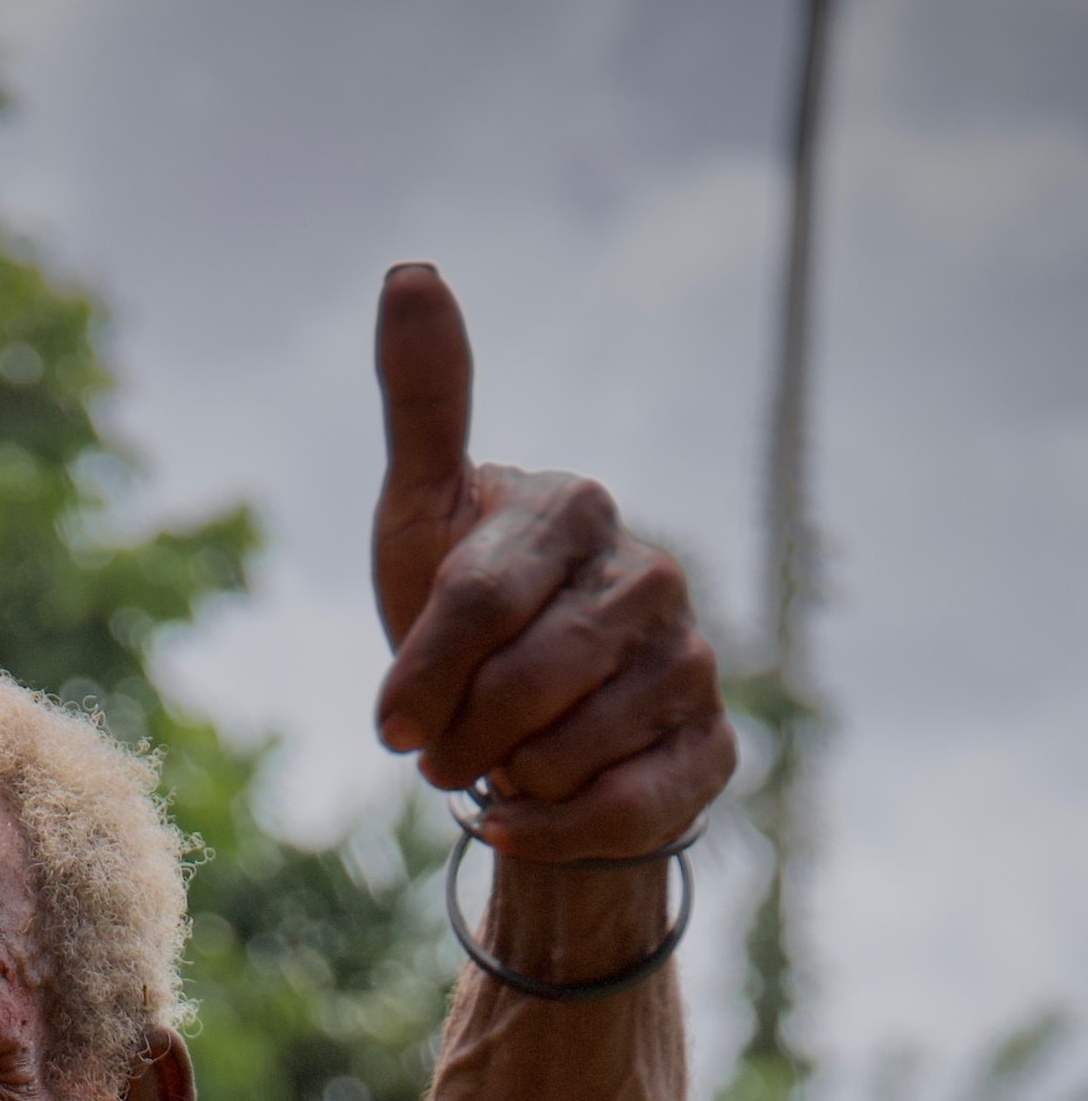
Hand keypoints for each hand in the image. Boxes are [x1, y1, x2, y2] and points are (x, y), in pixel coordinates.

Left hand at [370, 263, 733, 859]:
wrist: (530, 734)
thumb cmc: (468, 621)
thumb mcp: (426, 517)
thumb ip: (424, 406)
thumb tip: (411, 268)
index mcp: (578, 509)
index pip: (477, 601)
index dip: (421, 677)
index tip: (390, 728)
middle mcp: (652, 574)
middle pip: (523, 687)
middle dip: (460, 739)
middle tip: (442, 751)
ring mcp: (691, 661)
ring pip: (569, 754)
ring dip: (505, 783)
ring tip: (499, 765)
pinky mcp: (711, 747)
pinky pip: (621, 811)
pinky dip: (553, 832)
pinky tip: (523, 820)